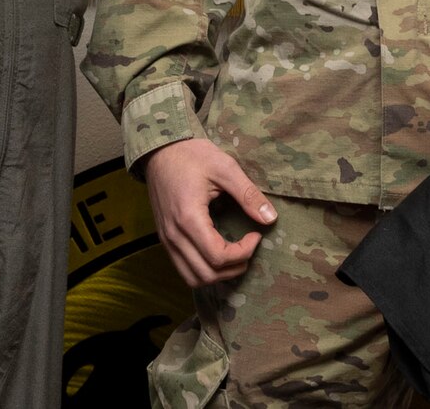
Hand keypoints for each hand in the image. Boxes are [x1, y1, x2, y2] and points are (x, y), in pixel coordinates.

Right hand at [139, 137, 276, 287]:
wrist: (159, 151)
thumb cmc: (191, 155)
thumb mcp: (224, 168)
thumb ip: (248, 194)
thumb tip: (270, 218)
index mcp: (189, 218)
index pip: (218, 256)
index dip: (244, 252)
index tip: (256, 235)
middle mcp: (174, 235)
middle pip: (207, 274)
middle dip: (234, 268)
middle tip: (249, 247)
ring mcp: (167, 239)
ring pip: (193, 278)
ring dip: (219, 275)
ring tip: (236, 255)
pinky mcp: (165, 239)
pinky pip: (183, 269)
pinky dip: (204, 270)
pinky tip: (218, 254)